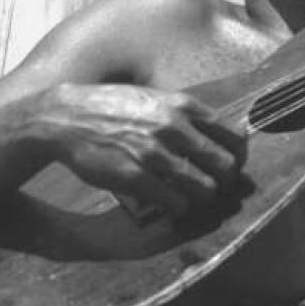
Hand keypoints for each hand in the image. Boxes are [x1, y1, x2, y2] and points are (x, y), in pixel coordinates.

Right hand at [28, 83, 245, 216]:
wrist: (67, 117)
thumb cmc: (113, 108)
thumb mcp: (155, 98)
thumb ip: (185, 114)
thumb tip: (217, 134)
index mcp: (183, 106)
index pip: (234, 135)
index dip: (237, 155)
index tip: (230, 164)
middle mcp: (174, 128)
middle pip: (225, 165)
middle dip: (224, 180)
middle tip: (214, 185)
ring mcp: (155, 153)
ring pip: (205, 188)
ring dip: (202, 197)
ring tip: (192, 197)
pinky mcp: (136, 177)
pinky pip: (176, 202)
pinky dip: (180, 207)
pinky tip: (172, 204)